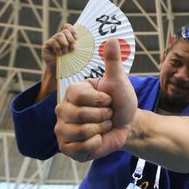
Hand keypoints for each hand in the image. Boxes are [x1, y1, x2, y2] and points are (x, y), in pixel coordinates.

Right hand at [43, 23, 76, 72]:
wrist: (58, 69)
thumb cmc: (68, 60)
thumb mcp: (74, 51)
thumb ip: (75, 43)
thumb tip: (77, 37)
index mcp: (66, 37)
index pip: (67, 26)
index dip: (73, 31)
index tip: (77, 38)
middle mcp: (58, 37)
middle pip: (65, 31)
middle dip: (71, 40)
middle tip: (72, 49)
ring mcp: (52, 40)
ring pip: (59, 35)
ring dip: (64, 45)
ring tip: (64, 53)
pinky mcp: (46, 44)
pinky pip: (53, 41)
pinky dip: (58, 48)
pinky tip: (58, 54)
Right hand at [55, 39, 136, 160]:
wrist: (126, 125)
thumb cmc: (121, 101)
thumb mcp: (119, 81)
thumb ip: (113, 61)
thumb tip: (112, 39)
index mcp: (71, 92)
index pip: (82, 97)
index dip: (103, 101)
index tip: (108, 100)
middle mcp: (62, 109)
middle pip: (81, 116)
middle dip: (104, 117)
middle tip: (106, 115)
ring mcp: (62, 129)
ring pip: (81, 133)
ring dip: (101, 130)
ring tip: (102, 127)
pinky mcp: (66, 147)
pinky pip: (79, 149)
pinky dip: (95, 145)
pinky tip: (97, 140)